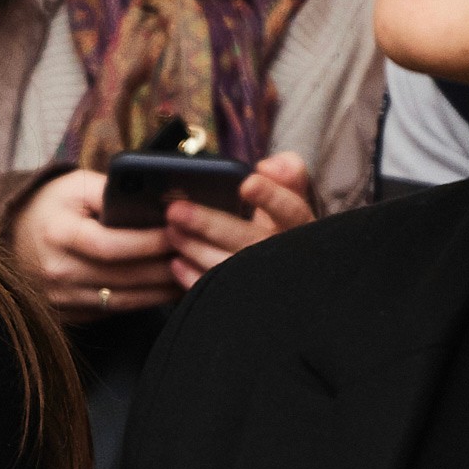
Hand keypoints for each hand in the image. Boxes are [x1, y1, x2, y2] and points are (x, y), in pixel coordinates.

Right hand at [9, 171, 181, 320]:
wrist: (14, 236)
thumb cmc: (53, 205)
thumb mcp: (76, 186)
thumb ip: (113, 192)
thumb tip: (157, 204)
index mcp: (57, 234)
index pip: (109, 245)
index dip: (148, 242)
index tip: (178, 233)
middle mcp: (56, 271)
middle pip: (122, 277)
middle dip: (164, 268)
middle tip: (197, 256)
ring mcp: (61, 299)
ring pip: (123, 301)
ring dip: (161, 290)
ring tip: (191, 274)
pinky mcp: (69, 314)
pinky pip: (114, 312)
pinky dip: (144, 301)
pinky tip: (166, 288)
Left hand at [161, 152, 317, 292]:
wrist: (283, 276)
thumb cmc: (280, 228)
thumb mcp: (290, 200)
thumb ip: (286, 174)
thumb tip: (269, 166)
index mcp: (299, 226)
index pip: (291, 209)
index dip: (271, 197)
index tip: (247, 183)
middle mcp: (286, 255)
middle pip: (249, 240)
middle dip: (210, 224)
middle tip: (175, 210)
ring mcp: (266, 283)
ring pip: (228, 267)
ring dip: (195, 249)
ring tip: (170, 231)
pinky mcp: (245, 301)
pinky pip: (216, 294)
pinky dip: (193, 278)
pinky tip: (176, 263)